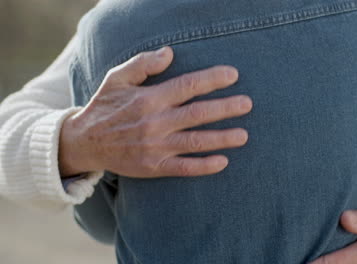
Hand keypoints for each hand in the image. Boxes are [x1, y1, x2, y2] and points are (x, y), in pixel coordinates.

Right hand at [59, 46, 252, 177]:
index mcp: (149, 98)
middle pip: (197, 114)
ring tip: (243, 135)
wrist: (85, 142)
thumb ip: (143, 63)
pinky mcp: (154, 166)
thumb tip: (170, 52)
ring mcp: (155, 146)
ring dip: (221, 138)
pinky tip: (223, 162)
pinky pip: (183, 167)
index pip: (187, 86)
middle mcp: (155, 122)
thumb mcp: (117, 78)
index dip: (212, 80)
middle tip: (247, 104)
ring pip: (195, 142)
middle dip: (224, 109)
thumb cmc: (105, 106)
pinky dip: (203, 166)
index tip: (233, 75)